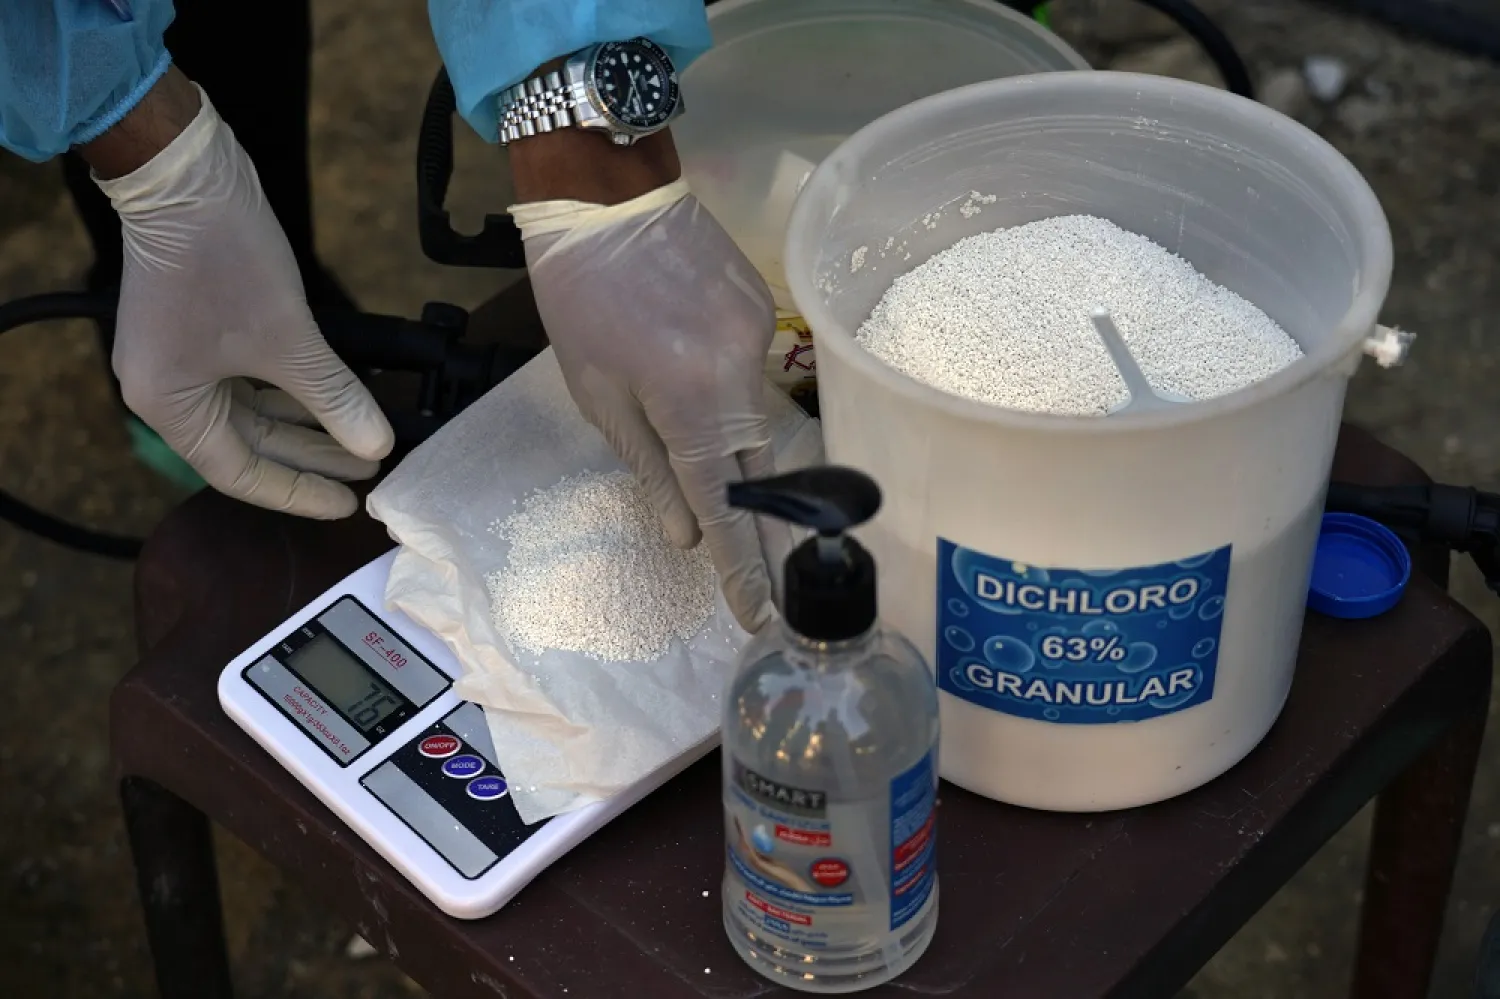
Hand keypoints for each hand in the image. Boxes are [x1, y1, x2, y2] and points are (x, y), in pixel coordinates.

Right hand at [85, 72, 392, 517]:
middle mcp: (167, 389)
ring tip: (363, 438)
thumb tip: (375, 446)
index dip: (298, 492)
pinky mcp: (201, 328)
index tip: (348, 504)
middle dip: (313, 457)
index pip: (239, 473)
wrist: (184, 172)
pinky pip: (251, 378)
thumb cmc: (223, 256)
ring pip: (254, 410)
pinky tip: (334, 399)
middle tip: (370, 469)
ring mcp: (182, 357)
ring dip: (308, 424)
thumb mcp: (288, 338)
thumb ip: (333, 398)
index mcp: (170, 405)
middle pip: (249, 444)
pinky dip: (293, 391)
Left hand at [515, 182, 783, 631]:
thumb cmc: (581, 298)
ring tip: (723, 486)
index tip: (757, 614)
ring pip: (759, 424)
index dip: (741, 566)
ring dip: (741, 461)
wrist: (609, 192)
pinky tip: (697, 384)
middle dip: (764, 533)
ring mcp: (761, 341)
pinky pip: (753, 379)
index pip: (724, 506)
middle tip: (770, 585)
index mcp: (691, 403)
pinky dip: (731, 402)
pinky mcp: (764, 313)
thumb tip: (687, 535)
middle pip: (762, 473)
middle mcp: (741, 377)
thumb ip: (649, 467)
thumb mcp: (597, 394)